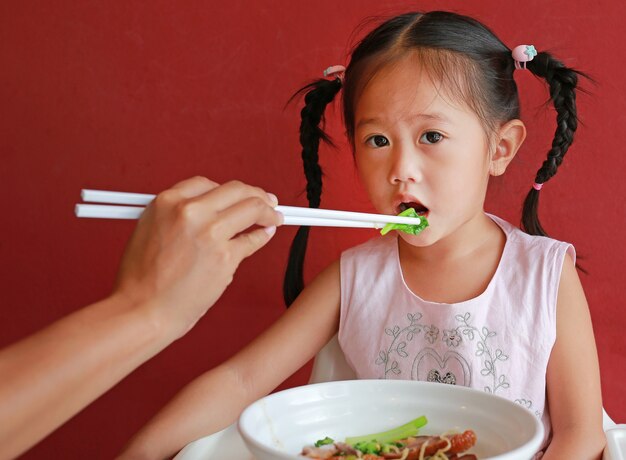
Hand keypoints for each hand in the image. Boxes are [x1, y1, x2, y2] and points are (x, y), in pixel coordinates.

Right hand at [112, 176, 282, 337]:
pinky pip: (253, 239)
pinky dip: (264, 235)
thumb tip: (210, 211)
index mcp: (167, 202)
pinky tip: (267, 233)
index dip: (228, 190)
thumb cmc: (142, 279)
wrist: (142, 310)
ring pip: (252, 208)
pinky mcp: (225, 256)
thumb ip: (179, 216)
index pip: (208, 183)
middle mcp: (189, 211)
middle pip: (236, 190)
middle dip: (256, 194)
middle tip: (268, 202)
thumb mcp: (150, 230)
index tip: (238, 195)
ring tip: (275, 217)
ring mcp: (210, 232)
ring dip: (268, 211)